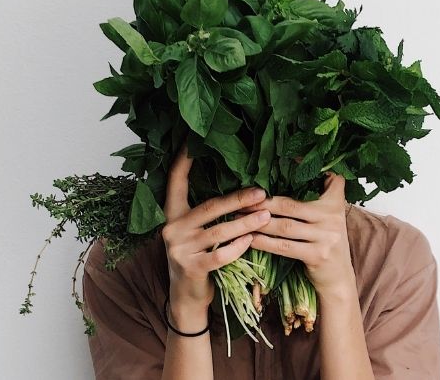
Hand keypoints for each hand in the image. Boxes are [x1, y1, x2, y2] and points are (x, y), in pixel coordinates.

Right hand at [161, 141, 272, 310]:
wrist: (186, 298)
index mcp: (172, 215)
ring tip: (267, 217)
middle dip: (238, 198)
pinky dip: (238, 247)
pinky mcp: (191, 268)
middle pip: (209, 207)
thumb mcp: (196, 233)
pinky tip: (252, 240)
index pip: (175, 182)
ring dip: (246, 223)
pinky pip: (220, 255)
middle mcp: (172, 229)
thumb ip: (207, 214)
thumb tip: (241, 189)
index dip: (182, 161)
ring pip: (219, 231)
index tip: (192, 141)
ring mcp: (179, 250)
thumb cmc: (198, 258)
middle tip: (262, 192)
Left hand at [239, 171, 355, 298]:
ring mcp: (326, 237)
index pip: (326, 179)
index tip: (283, 159)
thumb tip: (288, 172)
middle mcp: (333, 217)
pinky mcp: (317, 255)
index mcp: (335, 202)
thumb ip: (316, 197)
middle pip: (291, 205)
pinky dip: (265, 242)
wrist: (339, 278)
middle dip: (263, 203)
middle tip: (242, 200)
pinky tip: (250, 238)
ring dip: (259, 222)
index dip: (303, 169)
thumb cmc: (326, 242)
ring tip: (240, 218)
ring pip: (285, 226)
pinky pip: (284, 247)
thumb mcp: (329, 217)